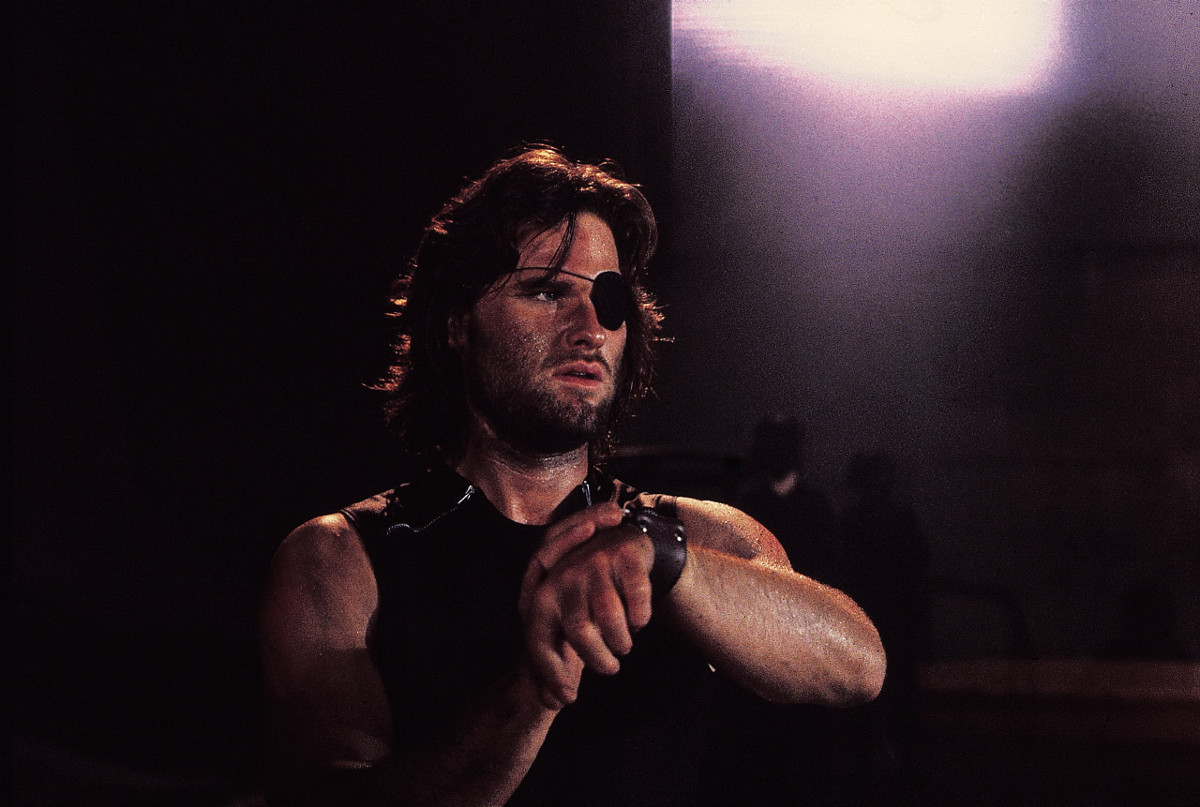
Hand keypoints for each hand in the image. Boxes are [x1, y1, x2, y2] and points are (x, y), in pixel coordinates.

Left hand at [519, 503, 655, 706]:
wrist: (617, 541)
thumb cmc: (585, 593)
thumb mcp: (563, 622)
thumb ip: (555, 660)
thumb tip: (552, 703)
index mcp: (542, 596)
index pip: (539, 642)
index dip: (552, 674)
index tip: (569, 699)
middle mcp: (564, 576)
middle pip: (580, 632)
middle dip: (598, 660)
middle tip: (611, 667)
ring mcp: (596, 563)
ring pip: (611, 618)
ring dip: (621, 641)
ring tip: (624, 645)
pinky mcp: (626, 556)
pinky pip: (638, 600)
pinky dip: (641, 618)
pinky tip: (638, 620)